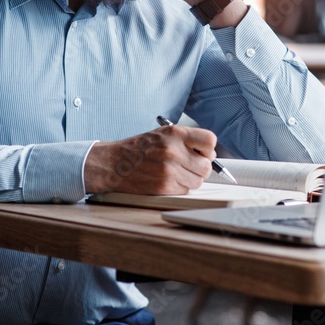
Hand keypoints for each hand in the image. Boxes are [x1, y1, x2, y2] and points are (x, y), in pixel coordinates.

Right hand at [84, 124, 216, 194]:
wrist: (114, 163)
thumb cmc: (139, 148)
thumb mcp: (162, 134)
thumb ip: (186, 140)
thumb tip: (209, 154)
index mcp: (175, 134)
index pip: (210, 141)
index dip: (209, 149)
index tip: (203, 153)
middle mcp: (173, 151)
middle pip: (206, 166)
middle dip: (201, 167)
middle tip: (190, 166)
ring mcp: (169, 171)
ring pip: (198, 181)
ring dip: (191, 179)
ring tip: (176, 172)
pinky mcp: (164, 187)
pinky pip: (185, 190)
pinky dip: (180, 187)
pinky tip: (167, 180)